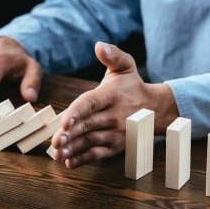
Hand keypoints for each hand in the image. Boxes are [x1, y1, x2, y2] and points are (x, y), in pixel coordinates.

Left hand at [51, 42, 177, 168]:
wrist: (155, 109)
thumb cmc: (133, 86)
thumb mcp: (125, 66)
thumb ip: (113, 55)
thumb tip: (99, 45)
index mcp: (111, 95)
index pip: (91, 103)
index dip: (77, 113)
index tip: (64, 122)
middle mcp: (114, 115)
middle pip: (88, 126)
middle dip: (70, 135)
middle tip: (54, 142)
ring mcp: (115, 132)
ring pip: (91, 142)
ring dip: (73, 149)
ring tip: (57, 153)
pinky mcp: (115, 145)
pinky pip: (98, 154)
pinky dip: (84, 159)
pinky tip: (69, 163)